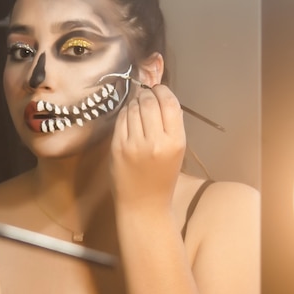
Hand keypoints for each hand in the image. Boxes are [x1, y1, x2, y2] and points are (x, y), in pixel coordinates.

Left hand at [110, 84, 185, 211]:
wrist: (143, 204)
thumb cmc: (163, 177)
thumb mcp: (177, 151)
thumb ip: (172, 125)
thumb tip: (162, 97)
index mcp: (175, 142)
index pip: (169, 104)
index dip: (163, 91)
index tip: (159, 90)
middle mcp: (154, 142)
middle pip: (149, 103)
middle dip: (147, 94)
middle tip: (146, 94)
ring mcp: (133, 144)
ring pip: (132, 108)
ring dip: (135, 102)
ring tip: (138, 105)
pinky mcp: (116, 147)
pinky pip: (120, 120)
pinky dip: (125, 113)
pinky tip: (128, 115)